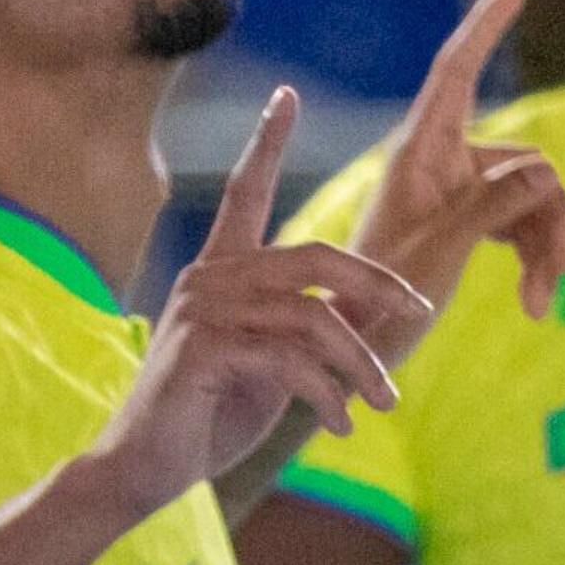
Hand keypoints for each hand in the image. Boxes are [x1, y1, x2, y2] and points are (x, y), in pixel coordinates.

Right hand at [83, 89, 429, 521]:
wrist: (145, 469)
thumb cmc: (208, 417)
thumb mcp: (269, 366)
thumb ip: (303, 332)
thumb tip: (364, 322)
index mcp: (220, 270)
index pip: (243, 192)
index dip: (265, 141)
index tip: (285, 95)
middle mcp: (208, 278)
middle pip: (314, 256)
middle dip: (377, 283)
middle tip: (419, 313)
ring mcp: (204, 311)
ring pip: (315, 318)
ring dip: (362, 363)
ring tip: (385, 400)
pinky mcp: (206, 350)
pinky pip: (292, 360)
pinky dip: (328, 394)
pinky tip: (339, 425)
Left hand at [343, 0, 564, 355]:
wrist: (351, 354)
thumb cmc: (379, 304)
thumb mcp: (442, 251)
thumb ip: (493, 204)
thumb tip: (547, 170)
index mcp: (420, 151)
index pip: (457, 70)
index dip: (486, 24)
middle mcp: (438, 162)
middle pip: (524, 160)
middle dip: (552, 214)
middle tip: (563, 273)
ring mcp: (453, 194)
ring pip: (530, 198)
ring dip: (547, 247)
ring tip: (545, 303)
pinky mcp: (464, 225)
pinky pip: (518, 225)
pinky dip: (533, 259)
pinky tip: (536, 303)